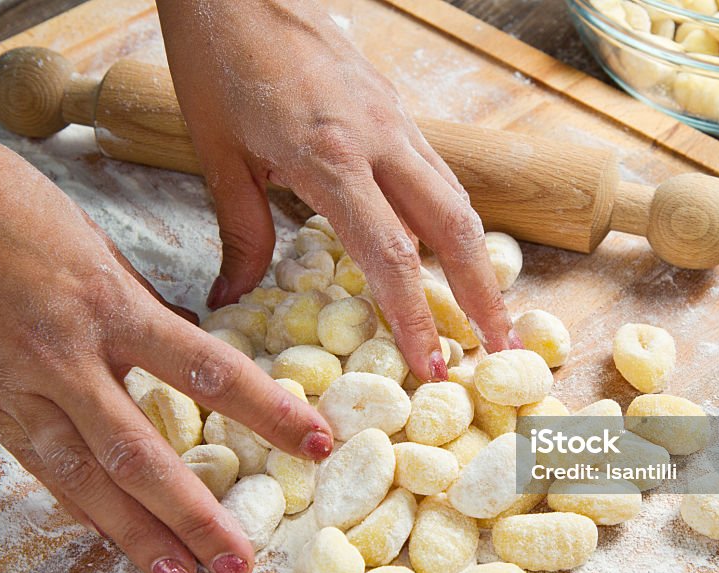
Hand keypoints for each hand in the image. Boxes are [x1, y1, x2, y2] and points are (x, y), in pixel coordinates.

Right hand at [0, 100, 332, 572]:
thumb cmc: (5, 202)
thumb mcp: (96, 244)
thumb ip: (142, 305)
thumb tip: (186, 345)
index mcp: (108, 303)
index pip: (207, 368)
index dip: (267, 411)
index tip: (314, 441)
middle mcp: (65, 354)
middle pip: (141, 451)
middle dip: (195, 514)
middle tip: (237, 562)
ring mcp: (17, 384)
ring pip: (84, 477)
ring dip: (135, 534)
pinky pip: (38, 465)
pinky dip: (78, 506)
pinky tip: (110, 536)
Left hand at [156, 0, 518, 380]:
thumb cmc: (218, 61)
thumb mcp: (218, 154)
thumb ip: (241, 231)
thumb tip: (232, 296)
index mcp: (331, 157)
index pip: (391, 254)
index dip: (416, 317)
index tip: (434, 366)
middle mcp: (379, 139)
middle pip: (455, 226)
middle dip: (483, 293)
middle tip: (500, 347)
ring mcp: (395, 119)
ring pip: (457, 196)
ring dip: (479, 257)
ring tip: (489, 308)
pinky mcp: (396, 107)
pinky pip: (437, 170)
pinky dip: (453, 217)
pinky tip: (451, 246)